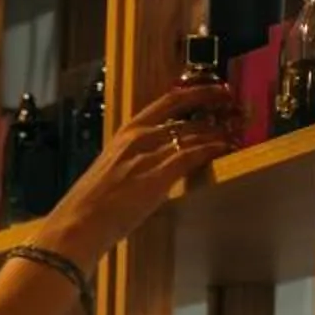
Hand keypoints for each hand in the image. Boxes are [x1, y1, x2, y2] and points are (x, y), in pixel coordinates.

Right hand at [66, 83, 242, 253]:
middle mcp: (138, 138)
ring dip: (219, 132)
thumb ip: (133, 163)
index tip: (216, 89)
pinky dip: (212, 150)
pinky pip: (192, 156)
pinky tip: (225, 149)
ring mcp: (148, 156)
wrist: (77, 225)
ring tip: (236, 132)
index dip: (196, 93)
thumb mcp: (111, 172)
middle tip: (236, 109)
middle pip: (186, 116)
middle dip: (216, 109)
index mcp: (125, 134)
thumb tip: (152, 167)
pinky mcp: (157, 176)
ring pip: (193, 134)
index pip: (167, 102)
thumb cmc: (89, 207)